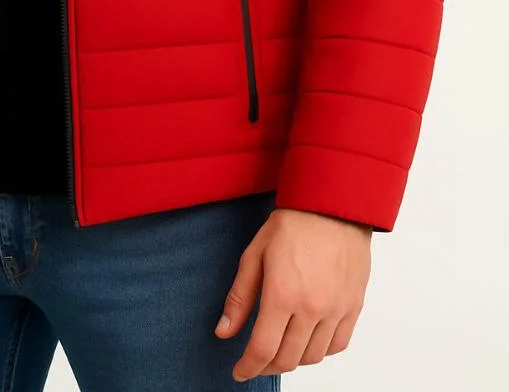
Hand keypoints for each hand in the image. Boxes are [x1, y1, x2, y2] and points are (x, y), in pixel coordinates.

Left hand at [214, 207, 371, 380]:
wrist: (333, 206)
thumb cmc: (292, 224)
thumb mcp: (254, 254)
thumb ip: (239, 297)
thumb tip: (224, 331)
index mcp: (282, 294)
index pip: (263, 349)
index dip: (248, 367)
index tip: (240, 372)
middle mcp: (311, 307)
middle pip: (287, 358)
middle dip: (266, 365)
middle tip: (256, 360)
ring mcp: (336, 309)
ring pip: (312, 357)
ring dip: (293, 359)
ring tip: (280, 347)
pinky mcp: (353, 306)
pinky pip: (337, 345)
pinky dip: (320, 350)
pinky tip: (307, 339)